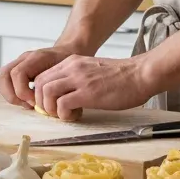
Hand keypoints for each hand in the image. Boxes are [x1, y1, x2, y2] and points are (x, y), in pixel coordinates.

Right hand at [0, 44, 85, 109]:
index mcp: (36, 58)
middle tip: (28, 104)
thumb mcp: (69, 74)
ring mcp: (18, 63)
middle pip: (1, 76)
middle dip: (12, 95)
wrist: (69, 51)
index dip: (22, 91)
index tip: (34, 102)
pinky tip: (26, 99)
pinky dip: (11, 92)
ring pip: (0, 78)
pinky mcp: (17, 69)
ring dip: (10, 94)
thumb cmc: (70, 64)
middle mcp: (23, 59)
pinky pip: (5, 81)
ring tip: (26, 103)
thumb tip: (56, 106)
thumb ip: (61, 86)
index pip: (17, 74)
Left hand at [33, 55, 152, 120]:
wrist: (140, 74)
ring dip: (51, 109)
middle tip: (55, 113)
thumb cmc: (121, 77)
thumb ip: (76, 78)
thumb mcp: (91, 71)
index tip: (51, 105)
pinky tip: (76, 116)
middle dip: (42, 103)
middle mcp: (71, 68)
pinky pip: (62, 104)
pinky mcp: (88, 93)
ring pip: (46, 93)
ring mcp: (79, 79)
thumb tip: (63, 96)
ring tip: (65, 115)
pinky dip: (64, 115)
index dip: (41, 94)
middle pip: (39, 84)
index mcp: (71, 62)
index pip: (42, 76)